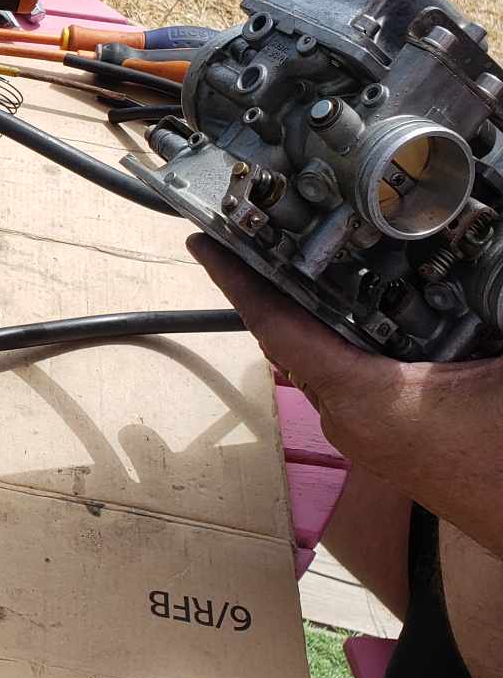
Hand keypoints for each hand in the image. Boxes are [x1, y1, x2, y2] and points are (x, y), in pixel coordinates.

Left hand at [187, 235, 487, 477]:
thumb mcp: (500, 377)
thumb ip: (489, 315)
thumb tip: (490, 269)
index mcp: (363, 397)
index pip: (278, 328)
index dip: (237, 282)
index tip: (204, 245)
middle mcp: (348, 418)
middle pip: (291, 340)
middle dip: (275, 287)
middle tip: (264, 233)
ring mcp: (363, 435)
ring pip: (319, 361)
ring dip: (312, 316)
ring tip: (311, 262)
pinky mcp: (385, 444)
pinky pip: (346, 380)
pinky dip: (343, 342)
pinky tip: (371, 313)